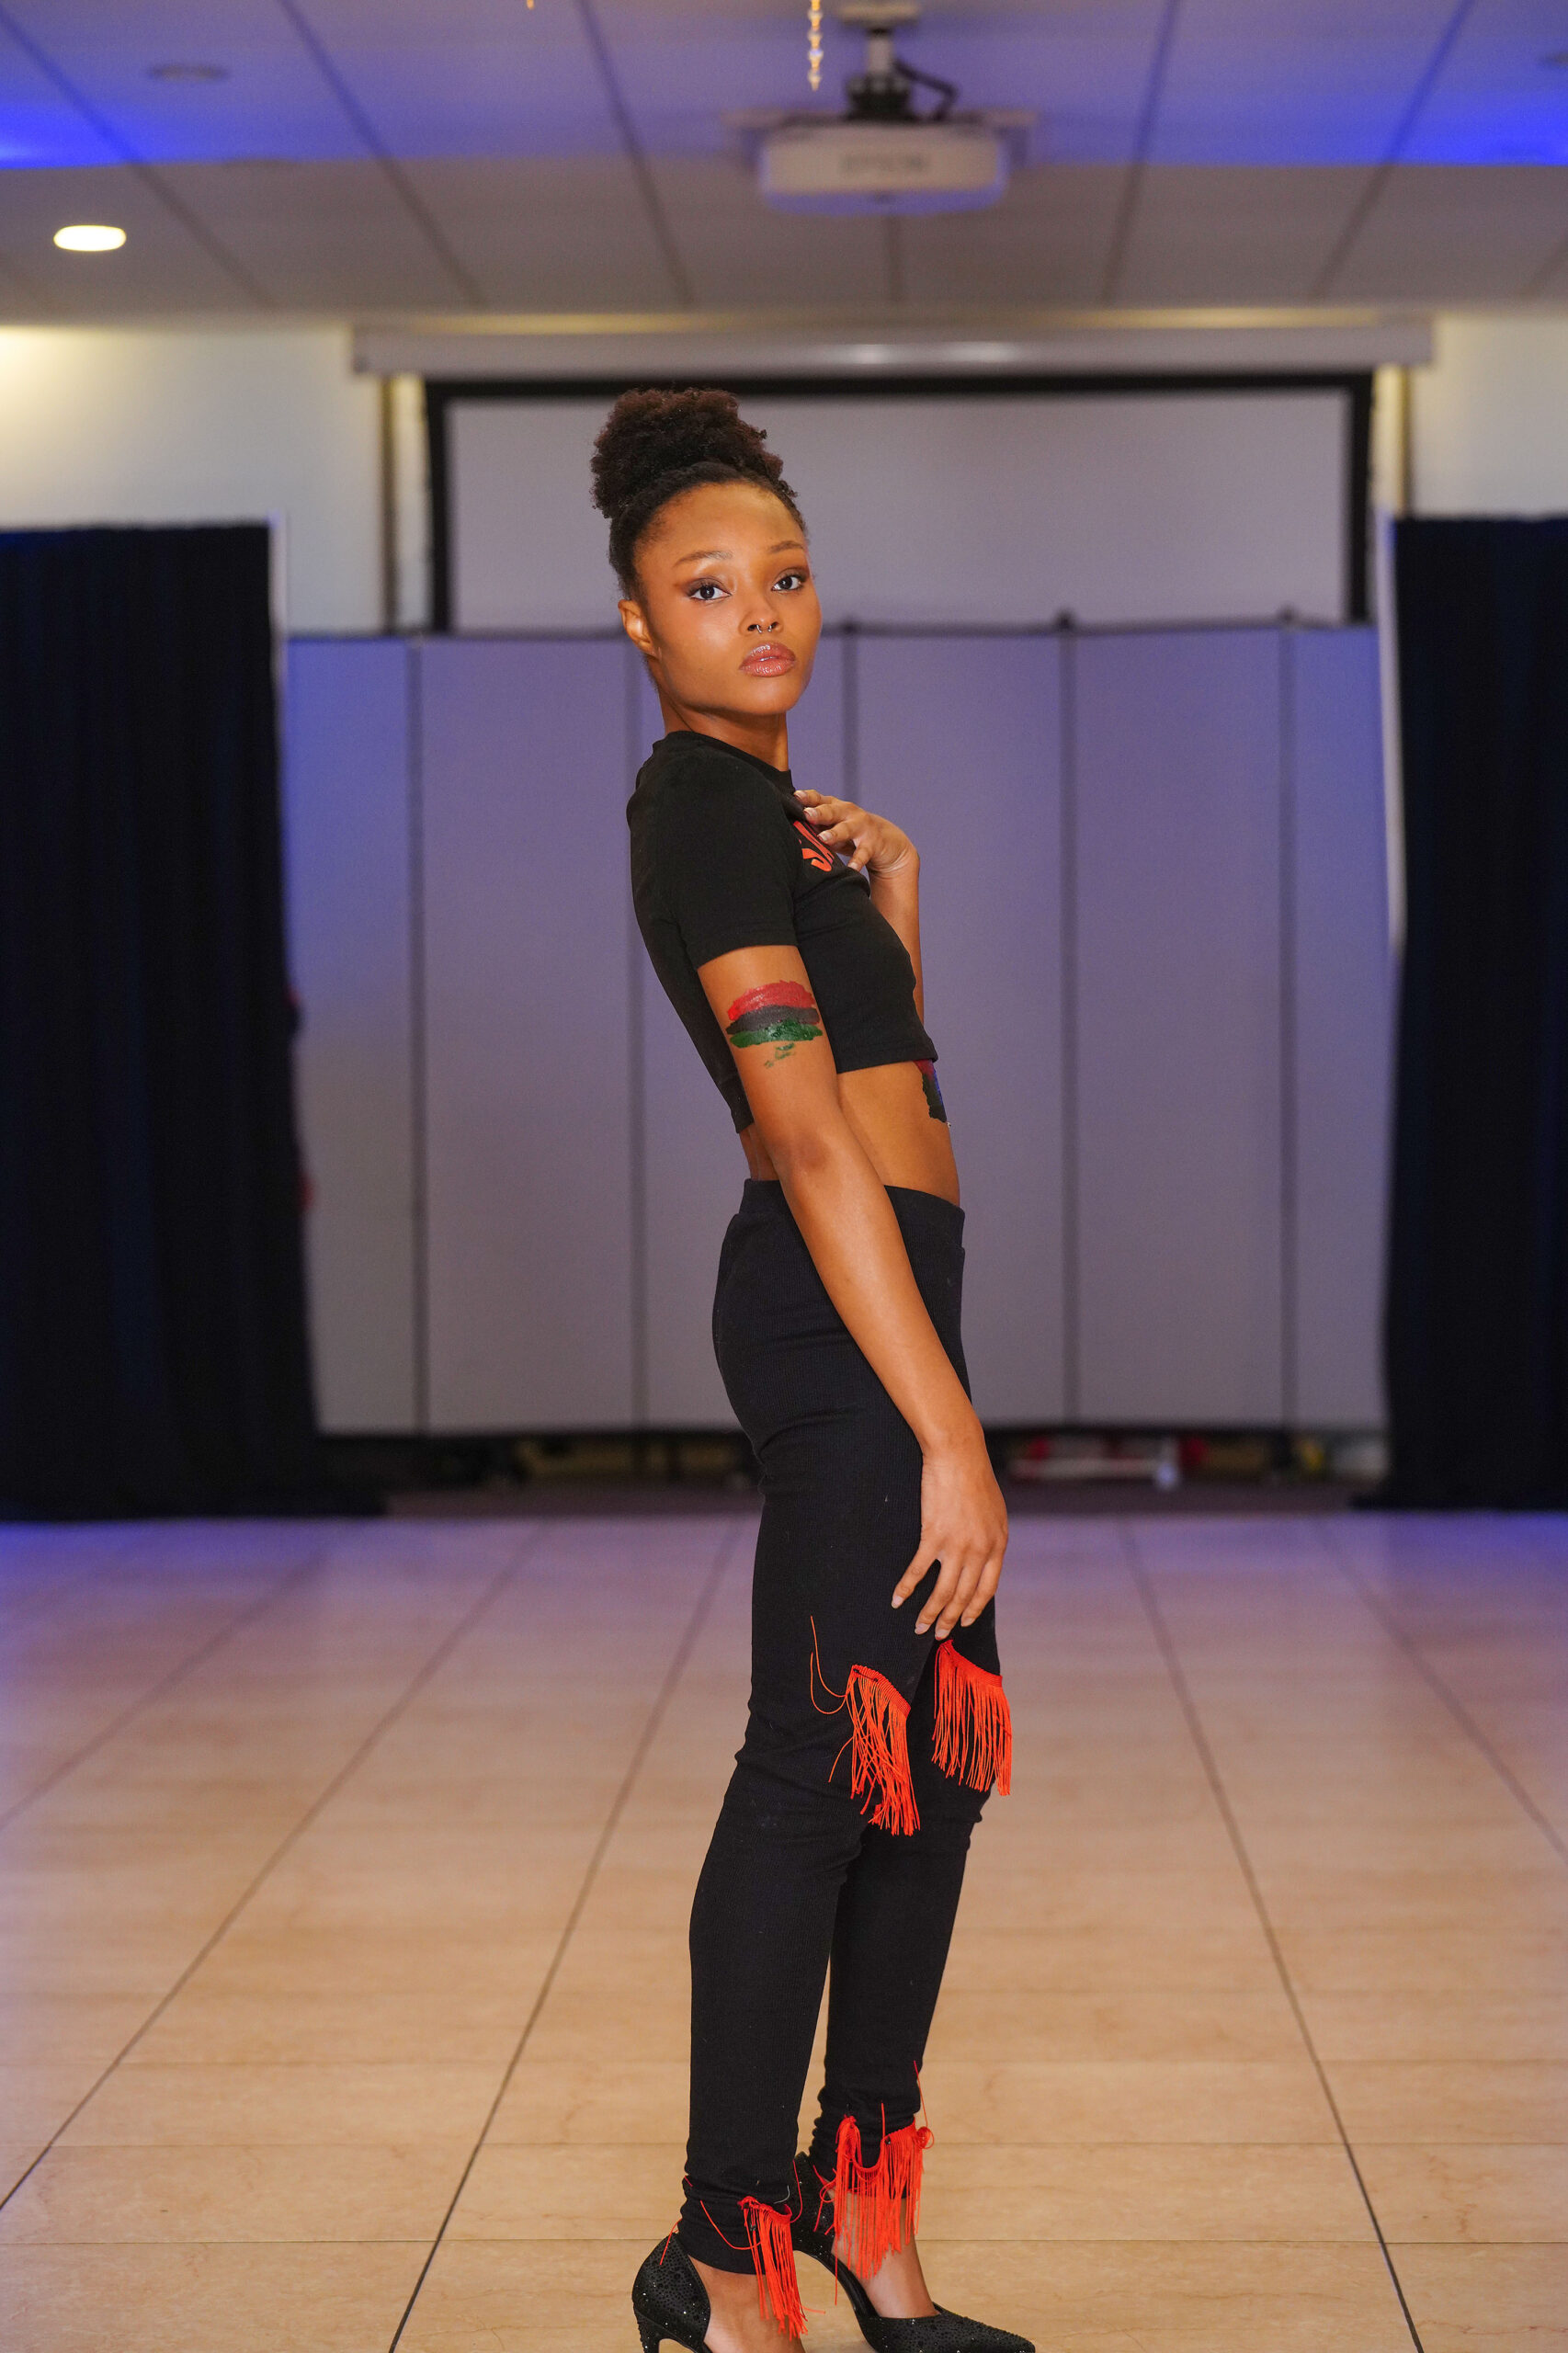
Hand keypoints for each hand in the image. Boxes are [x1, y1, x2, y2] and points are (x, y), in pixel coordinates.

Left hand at [795, 789, 914, 878]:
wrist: (885, 842)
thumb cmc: (848, 834)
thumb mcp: (832, 826)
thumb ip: (814, 826)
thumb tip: (788, 829)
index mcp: (835, 807)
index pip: (819, 799)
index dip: (808, 797)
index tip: (796, 797)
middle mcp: (848, 813)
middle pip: (832, 811)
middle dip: (820, 812)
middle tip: (807, 814)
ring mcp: (862, 827)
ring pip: (847, 829)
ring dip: (836, 833)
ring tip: (824, 839)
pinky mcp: (872, 844)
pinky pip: (863, 853)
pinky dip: (857, 861)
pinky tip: (851, 869)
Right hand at [891, 1427, 1008, 1637]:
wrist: (959, 1455)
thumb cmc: (975, 1478)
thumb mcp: (995, 1511)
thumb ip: (990, 1537)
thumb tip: (983, 1555)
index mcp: (997, 1545)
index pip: (987, 1589)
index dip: (974, 1608)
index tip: (964, 1621)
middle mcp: (980, 1550)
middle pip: (964, 1596)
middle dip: (950, 1619)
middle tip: (937, 1633)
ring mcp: (957, 1545)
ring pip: (943, 1591)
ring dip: (929, 1613)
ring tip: (918, 1627)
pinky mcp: (934, 1536)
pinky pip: (919, 1571)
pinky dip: (906, 1587)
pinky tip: (898, 1599)